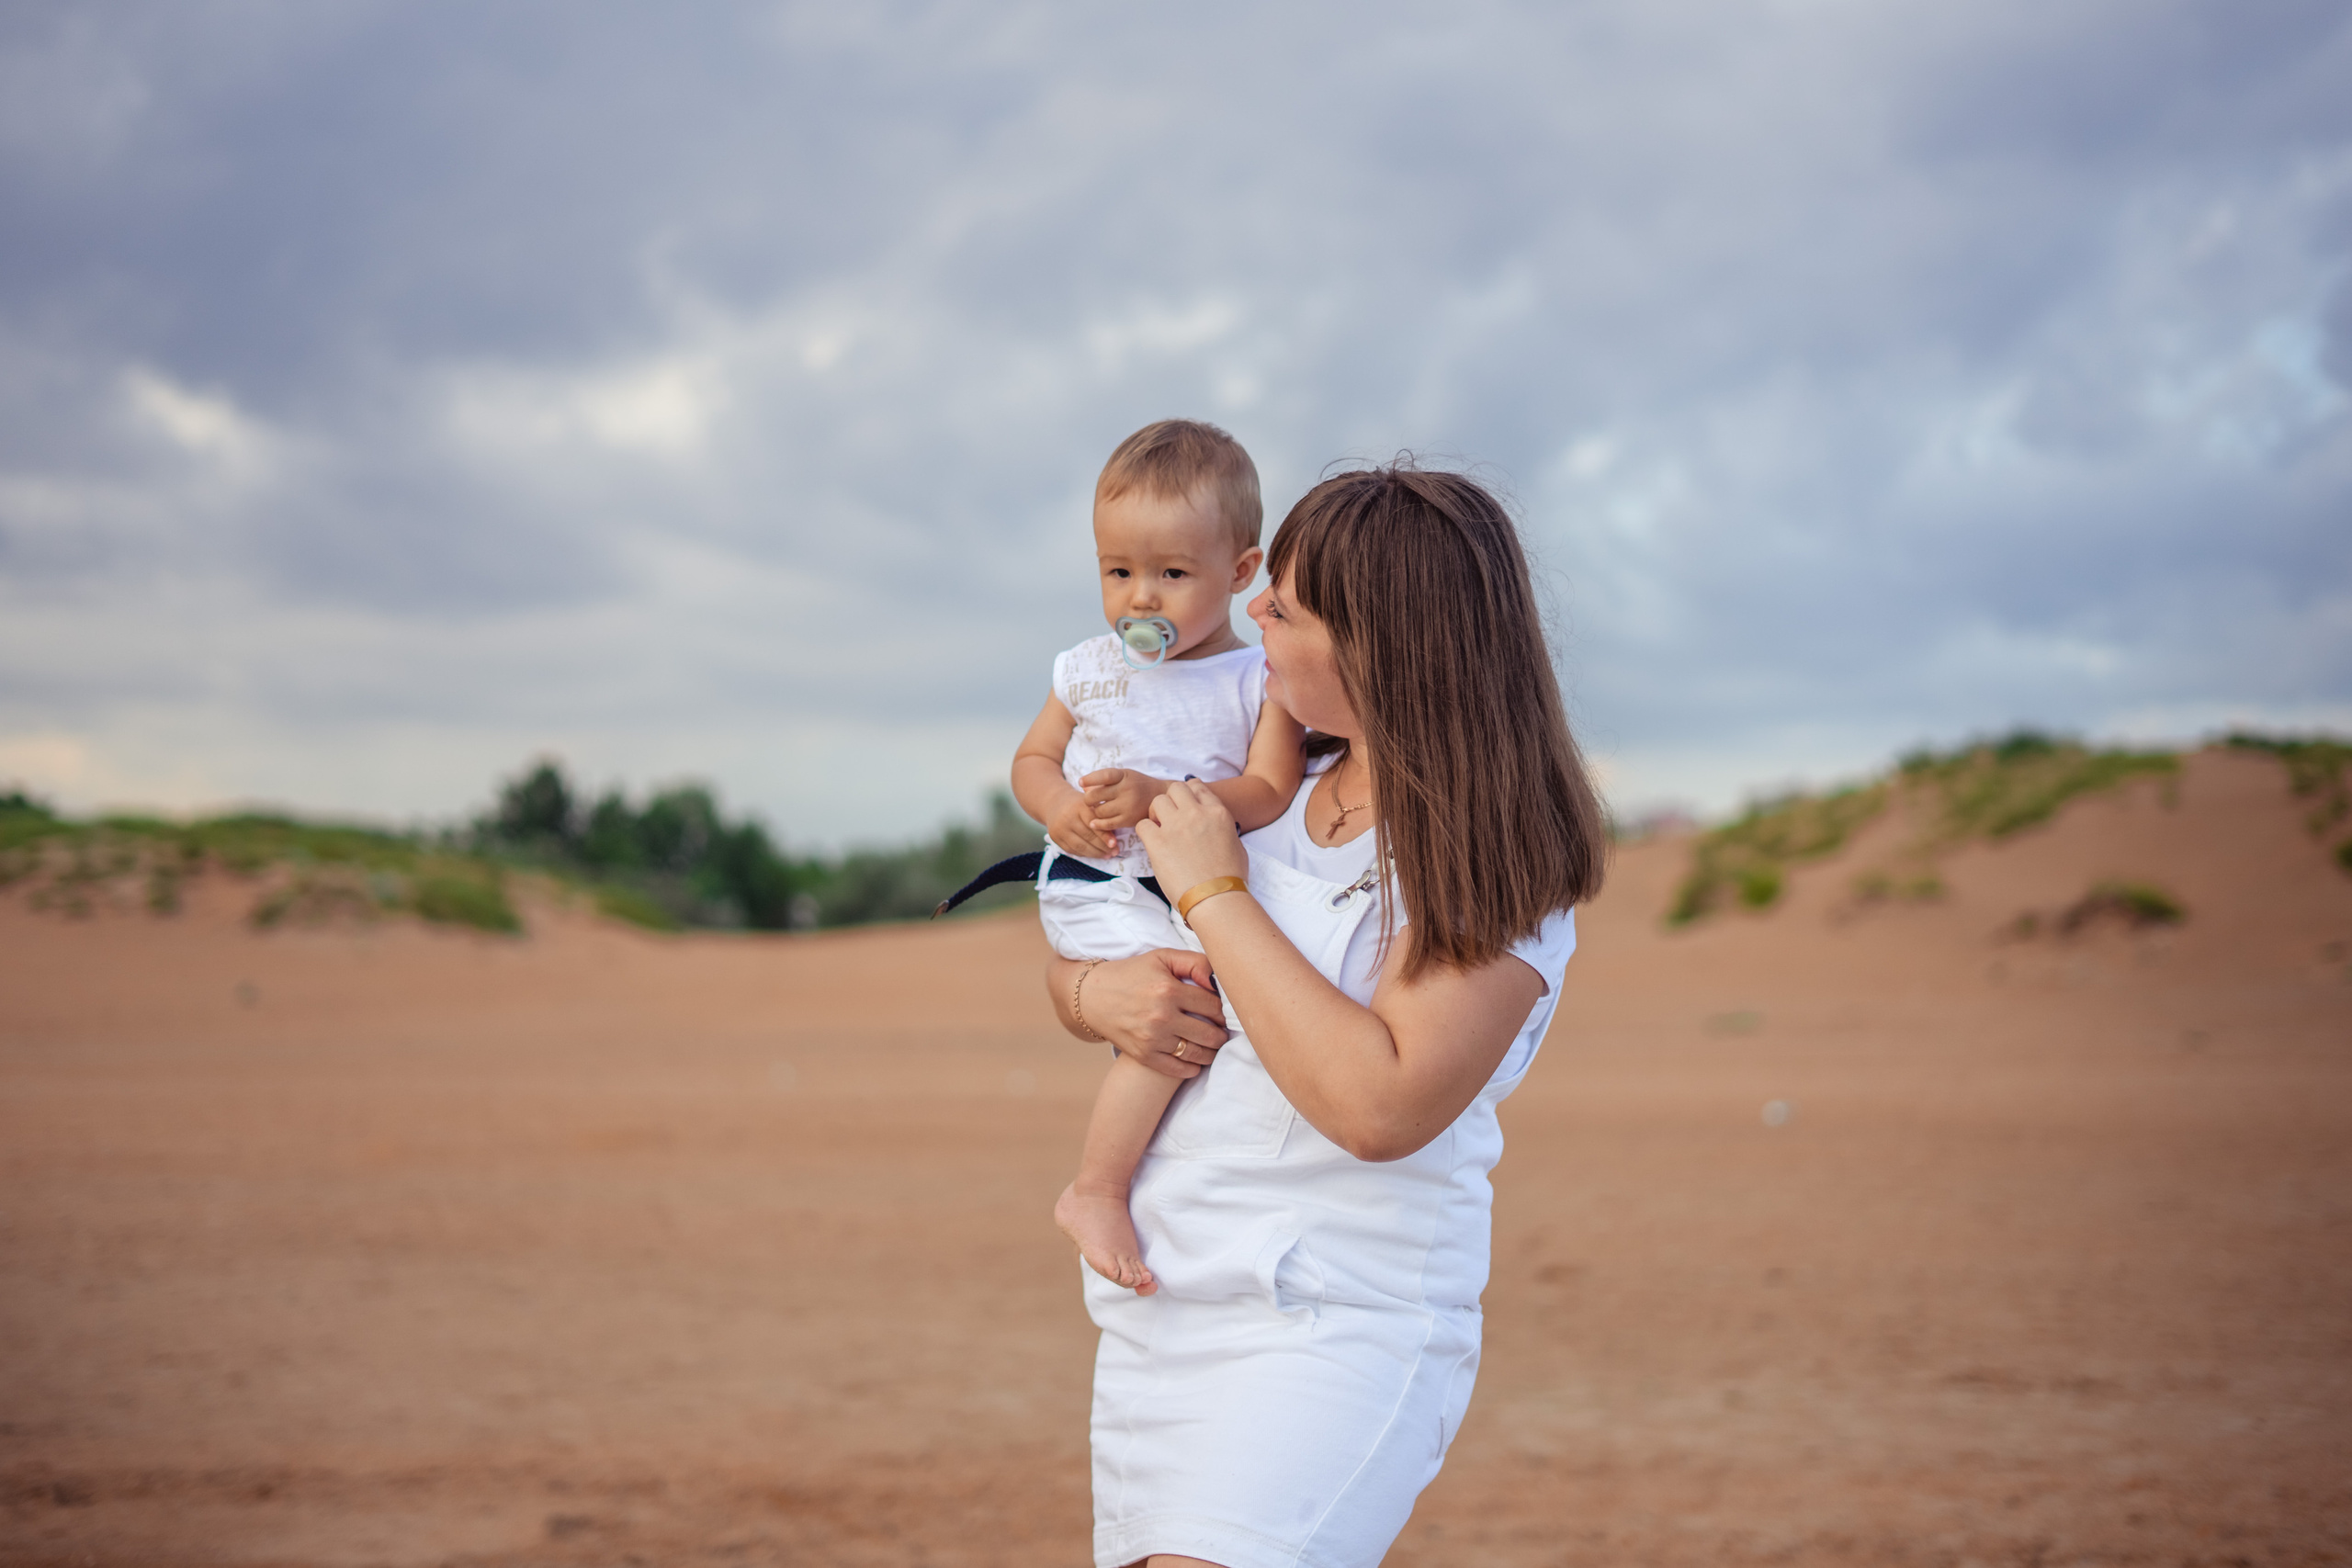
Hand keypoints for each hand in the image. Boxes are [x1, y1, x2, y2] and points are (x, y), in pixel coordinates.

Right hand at [1047, 790, 1114, 858]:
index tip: (1115, 844)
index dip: (1104, 835)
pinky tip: (1095, 854)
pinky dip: (1085, 854)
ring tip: (1107, 855)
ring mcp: (1059, 828)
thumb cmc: (1079, 803)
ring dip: (1095, 853)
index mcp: (1079, 806)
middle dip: (1103, 847)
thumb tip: (1114, 837)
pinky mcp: (1055, 838)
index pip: (1093, 823)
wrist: (1055, 802)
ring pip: (1080, 846)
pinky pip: (1072, 850)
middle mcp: (1067, 817)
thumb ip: (1101, 816)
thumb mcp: (1090, 803)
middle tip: (1115, 852)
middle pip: (1087, 837)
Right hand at [1065, 949, 1228, 1078]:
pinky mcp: (1143, 1055)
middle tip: (1224, 1031)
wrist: (1092, 996)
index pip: (1213, 1005)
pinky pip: (1178, 1069)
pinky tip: (1197, 1062)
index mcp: (1169, 989)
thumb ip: (1195, 962)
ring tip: (1214, 1046)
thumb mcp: (1162, 957)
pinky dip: (1192, 1068)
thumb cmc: (1132, 974)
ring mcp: (1152, 1038)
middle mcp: (1161, 1016)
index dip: (1225, 1010)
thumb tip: (1219, 981)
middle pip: (1209, 1033)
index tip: (1227, 1012)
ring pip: (1197, 1053)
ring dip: (1211, 1052)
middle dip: (1222, 1034)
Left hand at [1078, 768, 1169, 831]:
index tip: (1080, 782)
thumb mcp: (1123, 776)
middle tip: (1089, 800)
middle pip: (1096, 796)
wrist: (1160, 797)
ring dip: (1094, 811)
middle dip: (1088, 799)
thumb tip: (1083, 787)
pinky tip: (1094, 822)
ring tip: (1097, 809)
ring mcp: (1128, 806)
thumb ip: (1104, 780)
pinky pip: (1107, 824)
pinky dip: (1098, 824)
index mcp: (1124, 776)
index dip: (1090, 779)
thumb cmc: (1137, 784)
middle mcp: (1127, 790)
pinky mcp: (1129, 820)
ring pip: (1100, 811)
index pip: (1105, 775)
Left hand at [1134, 779, 1247, 897]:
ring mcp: (1176, 827)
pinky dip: (1145, 832)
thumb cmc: (1230, 878)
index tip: (1185, 806)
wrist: (1217, 898)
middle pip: (1176, 788)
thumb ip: (1222, 828)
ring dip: (1156, 813)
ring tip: (1159, 829)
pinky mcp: (1158, 843)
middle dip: (1171, 800)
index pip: (1197, 786)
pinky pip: (1142, 824)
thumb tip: (1215, 827)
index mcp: (1218, 813)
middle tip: (1170, 817)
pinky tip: (1152, 843)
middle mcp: (1197, 814)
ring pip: (1157, 801)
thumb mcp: (1236, 844)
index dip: (1189, 795)